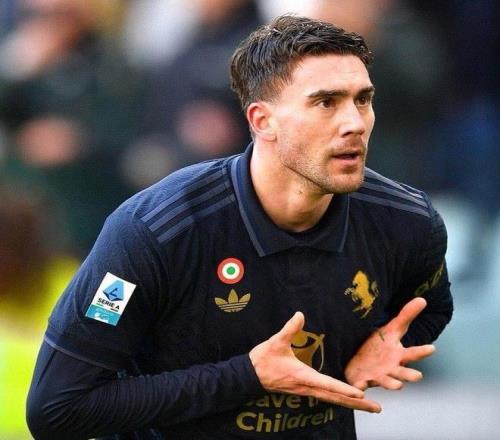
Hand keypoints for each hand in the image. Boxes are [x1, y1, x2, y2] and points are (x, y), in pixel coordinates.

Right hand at [249, 312, 380, 412]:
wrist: (249, 376)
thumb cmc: (262, 359)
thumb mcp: (275, 342)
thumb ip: (289, 328)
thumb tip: (300, 314)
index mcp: (302, 376)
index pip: (327, 383)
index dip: (344, 388)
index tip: (360, 393)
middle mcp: (307, 386)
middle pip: (335, 398)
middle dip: (357, 404)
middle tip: (376, 408)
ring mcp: (306, 390)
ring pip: (332, 400)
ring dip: (352, 405)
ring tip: (370, 408)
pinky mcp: (304, 389)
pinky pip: (326, 397)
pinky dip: (340, 400)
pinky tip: (348, 401)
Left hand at [345, 297, 435, 390]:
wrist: (360, 362)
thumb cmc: (379, 346)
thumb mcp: (391, 329)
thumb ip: (406, 316)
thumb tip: (423, 299)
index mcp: (398, 355)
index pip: (413, 353)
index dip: (422, 351)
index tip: (432, 348)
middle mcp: (392, 369)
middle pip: (404, 373)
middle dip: (410, 375)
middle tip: (418, 375)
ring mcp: (378, 377)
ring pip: (388, 383)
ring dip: (392, 384)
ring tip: (398, 386)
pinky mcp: (362, 382)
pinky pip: (361, 387)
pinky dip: (361, 388)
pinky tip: (360, 388)